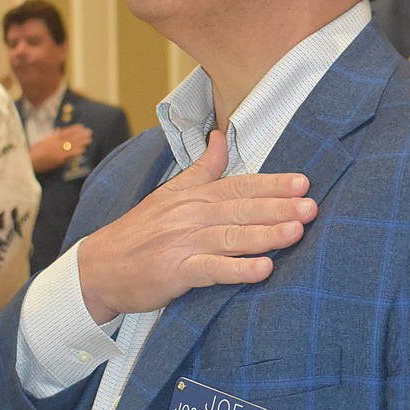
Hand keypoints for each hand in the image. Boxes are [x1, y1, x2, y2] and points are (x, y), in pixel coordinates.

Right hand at [29, 124, 93, 173]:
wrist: (29, 161)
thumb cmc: (34, 152)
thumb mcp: (42, 141)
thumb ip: (51, 136)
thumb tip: (58, 130)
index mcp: (52, 138)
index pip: (65, 132)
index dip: (74, 129)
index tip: (81, 127)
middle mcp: (55, 143)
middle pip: (70, 138)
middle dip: (80, 135)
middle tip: (89, 132)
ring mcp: (57, 151)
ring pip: (72, 145)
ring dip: (81, 142)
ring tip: (89, 139)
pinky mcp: (58, 159)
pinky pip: (69, 154)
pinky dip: (76, 151)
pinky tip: (83, 149)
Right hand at [77, 129, 317, 322]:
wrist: (98, 268)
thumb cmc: (139, 233)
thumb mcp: (168, 193)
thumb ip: (201, 168)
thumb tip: (221, 137)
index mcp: (193, 196)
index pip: (239, 185)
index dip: (272, 184)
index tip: (303, 183)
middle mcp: (191, 216)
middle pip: (241, 209)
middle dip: (279, 207)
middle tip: (312, 207)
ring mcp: (183, 244)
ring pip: (232, 237)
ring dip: (266, 235)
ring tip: (297, 233)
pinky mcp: (176, 273)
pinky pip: (212, 270)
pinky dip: (238, 269)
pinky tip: (264, 269)